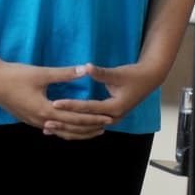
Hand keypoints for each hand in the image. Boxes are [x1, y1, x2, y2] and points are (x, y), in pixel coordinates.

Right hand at [0, 61, 112, 140]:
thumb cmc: (15, 75)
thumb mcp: (41, 73)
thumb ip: (64, 73)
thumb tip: (85, 69)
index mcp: (46, 110)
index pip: (75, 119)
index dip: (93, 118)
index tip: (108, 117)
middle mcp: (41, 120)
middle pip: (70, 129)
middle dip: (89, 128)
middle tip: (106, 126)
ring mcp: (33, 121)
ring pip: (60, 132)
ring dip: (77, 131)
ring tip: (91, 130)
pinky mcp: (28, 118)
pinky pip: (51, 129)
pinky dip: (63, 130)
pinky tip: (67, 128)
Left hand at [48, 62, 163, 135]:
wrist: (148, 81)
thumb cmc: (133, 75)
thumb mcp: (118, 73)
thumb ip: (101, 72)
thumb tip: (86, 67)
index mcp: (115, 108)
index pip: (88, 108)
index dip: (71, 105)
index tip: (55, 103)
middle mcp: (112, 118)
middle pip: (85, 123)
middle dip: (66, 122)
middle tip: (47, 121)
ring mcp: (110, 120)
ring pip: (86, 128)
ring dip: (68, 127)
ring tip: (49, 128)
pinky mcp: (107, 118)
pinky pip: (89, 126)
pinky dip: (75, 126)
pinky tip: (61, 126)